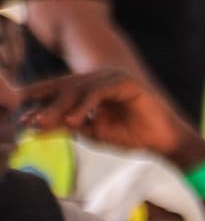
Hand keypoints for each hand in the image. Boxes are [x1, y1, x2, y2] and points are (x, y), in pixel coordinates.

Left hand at [15, 68, 204, 168]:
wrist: (166, 143)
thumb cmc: (134, 137)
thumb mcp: (94, 133)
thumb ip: (69, 125)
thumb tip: (38, 125)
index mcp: (93, 86)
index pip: (61, 88)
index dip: (40, 97)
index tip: (23, 113)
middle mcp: (102, 77)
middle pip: (67, 87)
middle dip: (48, 105)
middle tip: (32, 121)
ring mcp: (114, 76)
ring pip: (80, 89)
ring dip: (64, 108)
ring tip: (53, 124)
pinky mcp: (126, 82)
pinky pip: (97, 93)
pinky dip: (84, 107)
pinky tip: (75, 121)